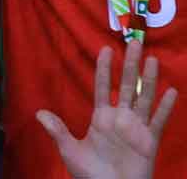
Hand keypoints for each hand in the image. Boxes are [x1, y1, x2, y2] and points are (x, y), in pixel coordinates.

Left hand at [38, 39, 177, 178]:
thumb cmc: (90, 173)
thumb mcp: (70, 150)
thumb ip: (58, 130)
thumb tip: (39, 112)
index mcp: (101, 117)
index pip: (102, 86)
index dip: (103, 68)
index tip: (105, 49)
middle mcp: (120, 118)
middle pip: (126, 85)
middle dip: (130, 65)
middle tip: (135, 43)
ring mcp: (136, 128)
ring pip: (144, 98)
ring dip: (148, 79)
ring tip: (152, 60)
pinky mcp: (149, 140)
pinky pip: (158, 121)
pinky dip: (164, 107)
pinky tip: (170, 91)